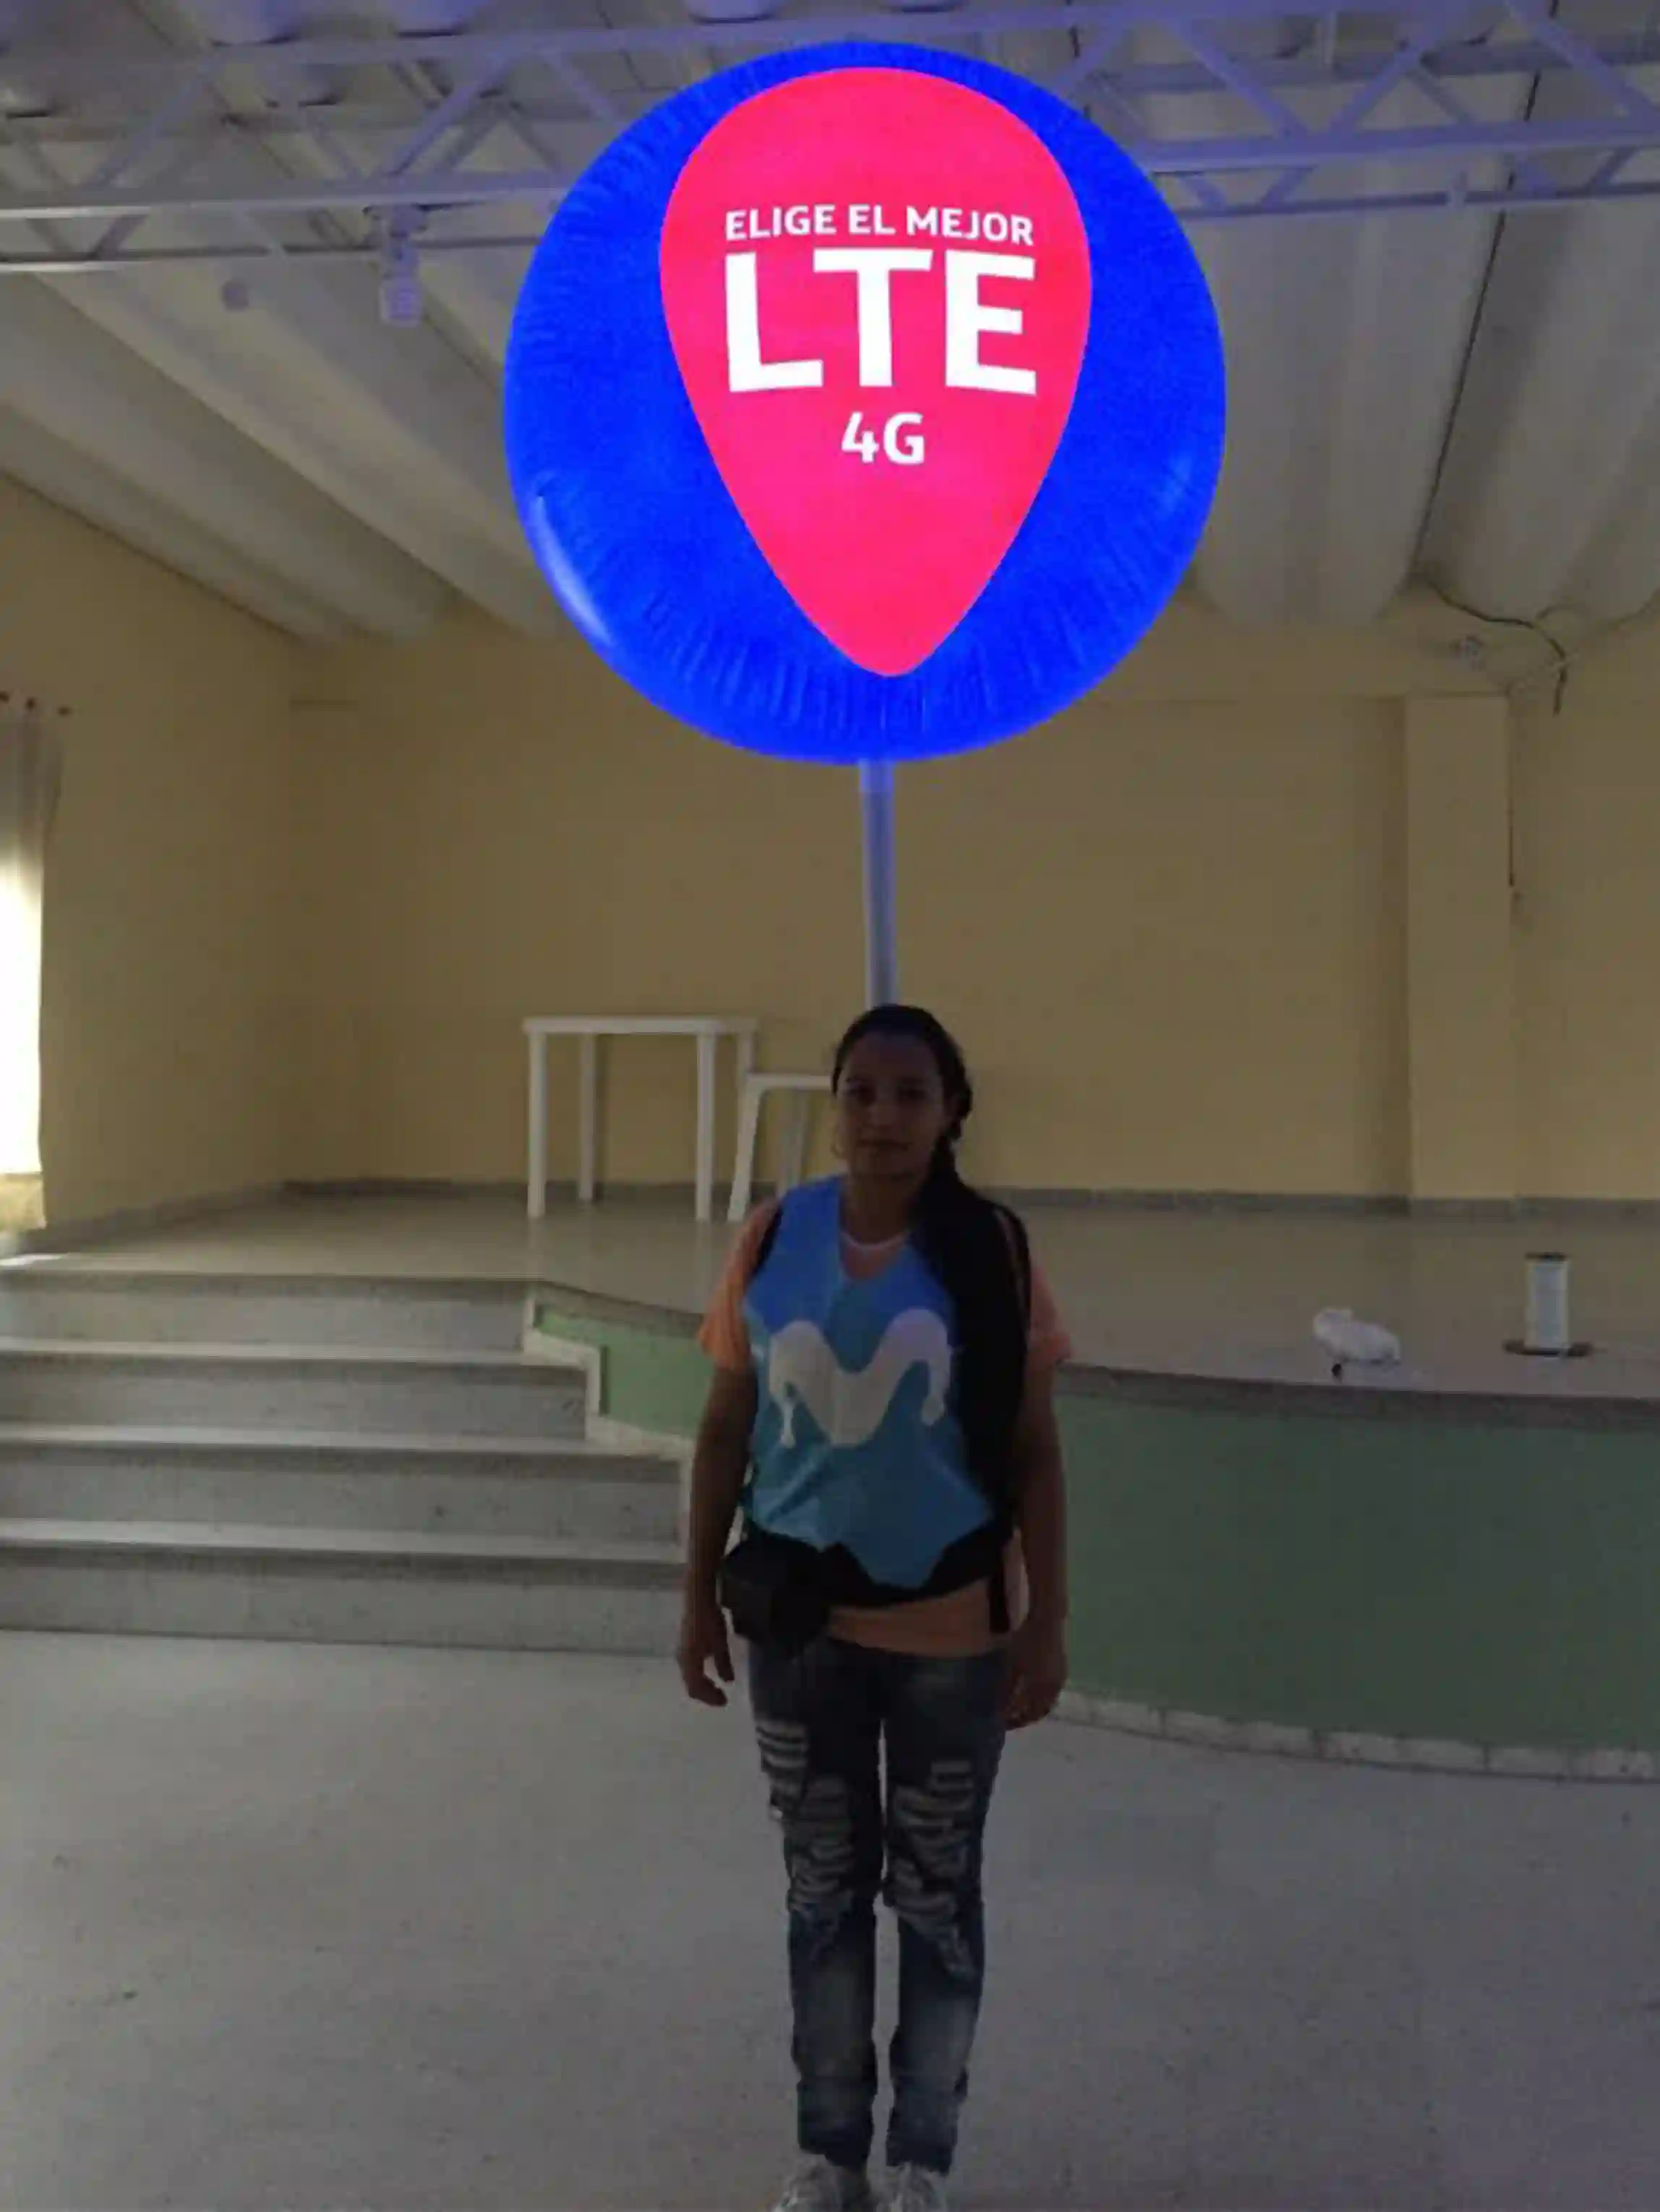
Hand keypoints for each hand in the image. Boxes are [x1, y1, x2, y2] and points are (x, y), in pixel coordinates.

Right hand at [677, 1590, 734, 1708]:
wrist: (697, 1598)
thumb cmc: (710, 1620)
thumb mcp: (720, 1643)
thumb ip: (723, 1663)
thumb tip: (728, 1681)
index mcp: (689, 1662)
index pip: (696, 1688)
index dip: (710, 1697)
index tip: (725, 1701)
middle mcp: (682, 1660)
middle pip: (691, 1684)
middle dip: (706, 1693)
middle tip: (721, 1698)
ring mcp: (681, 1652)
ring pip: (689, 1676)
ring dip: (702, 1684)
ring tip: (716, 1687)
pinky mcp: (684, 1644)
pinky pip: (690, 1667)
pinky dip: (699, 1675)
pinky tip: (709, 1670)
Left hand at [1003, 1615, 1066, 1729]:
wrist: (1047, 1621)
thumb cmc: (1026, 1640)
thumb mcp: (1012, 1665)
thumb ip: (1008, 1689)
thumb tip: (1002, 1709)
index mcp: (1040, 1688)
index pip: (1027, 1713)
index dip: (1015, 1720)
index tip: (1002, 1722)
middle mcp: (1053, 1689)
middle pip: (1039, 1712)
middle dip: (1025, 1719)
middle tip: (1011, 1721)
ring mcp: (1060, 1681)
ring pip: (1047, 1705)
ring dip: (1035, 1712)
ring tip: (1021, 1712)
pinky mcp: (1062, 1673)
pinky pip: (1053, 1695)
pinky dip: (1043, 1702)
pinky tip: (1034, 1699)